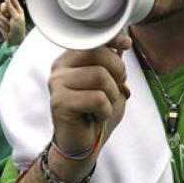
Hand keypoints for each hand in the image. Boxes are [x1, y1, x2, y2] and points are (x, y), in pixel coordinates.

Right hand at [0, 0, 26, 46]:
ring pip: (0, 13)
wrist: (14, 40)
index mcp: (17, 9)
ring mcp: (5, 17)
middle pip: (3, 5)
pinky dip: (1, 24)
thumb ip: (11, 9)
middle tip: (9, 18)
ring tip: (10, 26)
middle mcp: (11, 12)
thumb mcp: (16, 17)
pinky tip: (6, 28)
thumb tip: (7, 1)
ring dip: (4, 20)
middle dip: (5, 11)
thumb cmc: (18, 29)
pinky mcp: (0, 22)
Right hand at [47, 33, 131, 166]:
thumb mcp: (111, 82)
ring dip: (111, 95)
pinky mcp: (59, 102)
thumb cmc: (97, 112)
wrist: (84, 144)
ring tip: (102, 106)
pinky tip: (96, 116)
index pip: (93, 39)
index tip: (126, 44)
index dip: (113, 38)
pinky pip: (96, 98)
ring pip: (99, 76)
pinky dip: (105, 110)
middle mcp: (59, 67)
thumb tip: (124, 40)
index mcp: (70, 58)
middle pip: (98, 54)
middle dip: (117, 72)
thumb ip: (114, 61)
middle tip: (114, 90)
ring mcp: (57, 84)